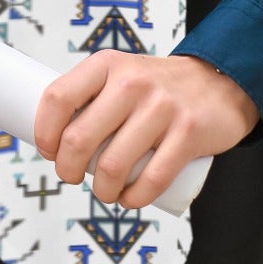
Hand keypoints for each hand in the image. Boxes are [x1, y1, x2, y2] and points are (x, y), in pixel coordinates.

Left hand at [33, 51, 259, 209]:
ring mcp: (161, 108)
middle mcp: (130, 82)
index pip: (58, 97)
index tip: (47, 150)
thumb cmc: (157, 87)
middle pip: (79, 138)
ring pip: (113, 165)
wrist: (218, 82)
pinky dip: (133, 199)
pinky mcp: (188, 134)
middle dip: (66, 169)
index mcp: (106, 64)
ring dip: (101, 190)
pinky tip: (128, 199)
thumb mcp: (120, 72)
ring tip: (103, 191)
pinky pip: (152, 179)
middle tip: (70, 176)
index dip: (44, 131)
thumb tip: (54, 135)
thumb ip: (91, 95)